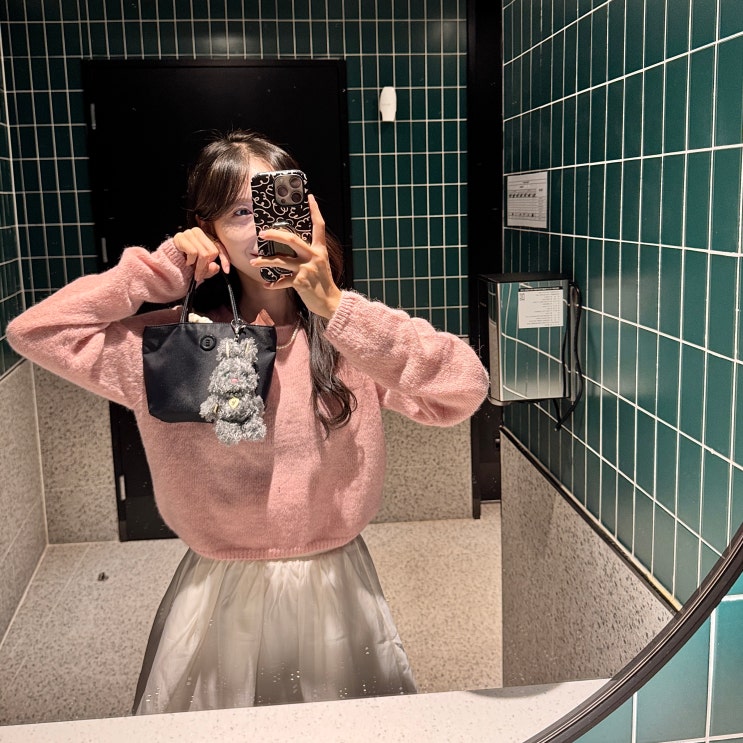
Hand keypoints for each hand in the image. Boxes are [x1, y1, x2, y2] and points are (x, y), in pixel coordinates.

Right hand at [172, 227, 230, 281]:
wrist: (170, 261)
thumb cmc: (188, 262)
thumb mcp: (202, 268)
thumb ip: (211, 269)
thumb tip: (215, 266)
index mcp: (207, 237)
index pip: (219, 247)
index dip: (225, 259)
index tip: (226, 270)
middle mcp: (199, 232)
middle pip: (212, 252)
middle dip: (206, 266)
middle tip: (200, 273)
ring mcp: (189, 233)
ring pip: (203, 253)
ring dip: (198, 266)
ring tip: (192, 267)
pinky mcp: (181, 237)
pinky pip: (193, 252)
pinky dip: (191, 261)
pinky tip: (187, 261)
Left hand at [250, 194, 341, 318]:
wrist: (331, 302)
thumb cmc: (323, 283)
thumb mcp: (320, 264)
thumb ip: (309, 254)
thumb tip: (290, 248)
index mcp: (320, 250)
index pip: (319, 226)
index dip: (315, 210)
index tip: (309, 197)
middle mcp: (314, 256)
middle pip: (291, 239)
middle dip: (274, 234)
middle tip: (262, 233)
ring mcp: (307, 269)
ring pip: (281, 261)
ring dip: (265, 261)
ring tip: (253, 262)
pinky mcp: (301, 282)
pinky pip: (282, 281)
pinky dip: (273, 284)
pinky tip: (267, 285)